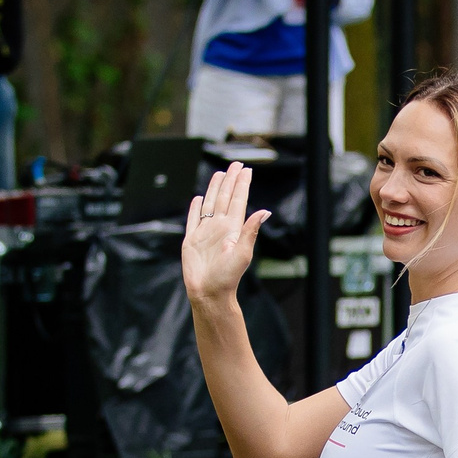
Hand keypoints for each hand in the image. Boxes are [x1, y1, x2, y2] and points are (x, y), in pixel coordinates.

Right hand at [181, 161, 268, 308]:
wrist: (209, 293)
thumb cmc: (227, 278)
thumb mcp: (242, 253)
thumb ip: (251, 231)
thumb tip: (265, 211)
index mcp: (233, 229)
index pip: (238, 201)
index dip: (242, 185)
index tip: (246, 170)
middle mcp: (220, 227)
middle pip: (225, 197)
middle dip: (230, 181)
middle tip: (235, 165)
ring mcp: (206, 232)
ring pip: (210, 204)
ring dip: (214, 189)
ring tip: (219, 175)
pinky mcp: (192, 240)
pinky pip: (193, 219)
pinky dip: (195, 208)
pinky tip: (198, 198)